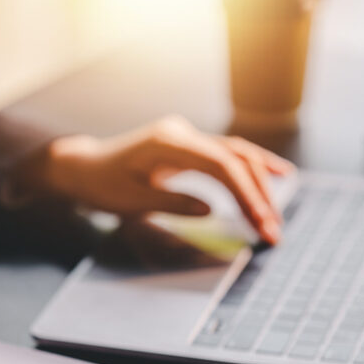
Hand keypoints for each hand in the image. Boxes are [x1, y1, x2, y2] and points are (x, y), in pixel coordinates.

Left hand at [40, 116, 293, 243]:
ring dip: (260, 185)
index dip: (245, 195)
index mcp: (167, 142)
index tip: (260, 222)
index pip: (220, 165)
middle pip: (235, 159)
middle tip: (273, 231)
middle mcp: (181, 133)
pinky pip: (228, 155)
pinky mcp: (190, 146)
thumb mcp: (131, 201)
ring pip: (236, 155)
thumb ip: (172, 203)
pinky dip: (252, 168)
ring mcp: (187, 136)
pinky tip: (279, 174)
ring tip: (277, 217)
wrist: (84, 168)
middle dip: (258, 196)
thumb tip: (212, 211)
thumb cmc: (102, 185)